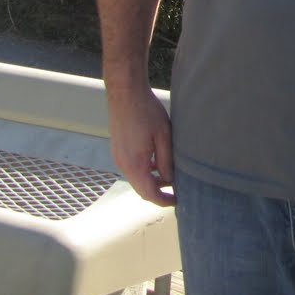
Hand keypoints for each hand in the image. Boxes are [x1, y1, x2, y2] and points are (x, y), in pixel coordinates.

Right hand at [108, 82, 174, 206]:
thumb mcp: (164, 137)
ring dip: (151, 181)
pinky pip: (132, 167)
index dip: (164, 201)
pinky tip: (156, 162)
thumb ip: (166, 162)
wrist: (125, 92)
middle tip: (176, 191)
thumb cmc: (146, 111)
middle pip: (141, 188)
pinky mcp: (118, 149)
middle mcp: (123, 164)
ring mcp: (118, 156)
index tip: (177, 201)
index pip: (149, 194)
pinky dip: (144, 171)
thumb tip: (169, 180)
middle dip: (158, 192)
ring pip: (136, 178)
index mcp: (134, 164)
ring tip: (170, 175)